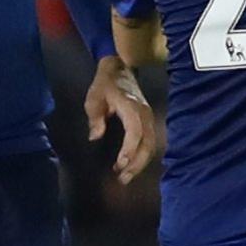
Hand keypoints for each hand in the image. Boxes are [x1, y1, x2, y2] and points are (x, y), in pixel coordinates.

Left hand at [85, 56, 156, 183]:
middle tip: (122, 178)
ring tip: (125, 176)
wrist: (120, 67)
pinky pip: (150, 142)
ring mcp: (149, 117)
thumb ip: (95, 117)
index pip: (135, 132)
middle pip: (147, 143)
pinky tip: (132, 165)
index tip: (121, 164)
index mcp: (131, 107)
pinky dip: (143, 156)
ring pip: (151, 145)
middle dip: (136, 163)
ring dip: (140, 163)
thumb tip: (95, 136)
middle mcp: (144, 114)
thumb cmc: (105, 83)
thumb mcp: (94, 97)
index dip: (130, 149)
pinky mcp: (148, 121)